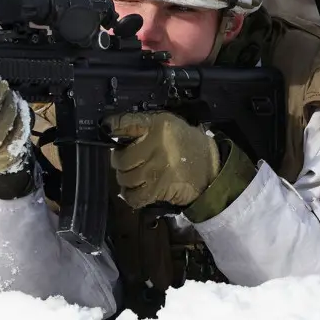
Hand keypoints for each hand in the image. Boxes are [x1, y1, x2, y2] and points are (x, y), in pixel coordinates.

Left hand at [105, 112, 253, 218]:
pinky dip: (131, 196)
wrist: (212, 168)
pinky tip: (136, 191)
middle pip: (121, 158)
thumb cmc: (188, 145)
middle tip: (126, 162)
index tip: (107, 128)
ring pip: (125, 178)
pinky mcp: (160, 188)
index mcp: (158, 125)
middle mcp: (156, 145)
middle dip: (120, 162)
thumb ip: (146, 126)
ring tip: (135, 176)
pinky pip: (134, 196)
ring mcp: (157, 168)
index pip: (126, 123)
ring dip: (126, 180)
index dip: (113, 126)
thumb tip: (116, 131)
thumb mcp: (170, 125)